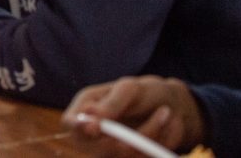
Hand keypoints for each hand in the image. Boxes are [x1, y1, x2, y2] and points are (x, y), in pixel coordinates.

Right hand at [63, 76, 204, 155]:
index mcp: (86, 109)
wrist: (169, 107)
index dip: (78, 128)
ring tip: (167, 113)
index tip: (95, 127)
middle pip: (96, 148)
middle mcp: (94, 134)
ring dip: (154, 134)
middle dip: (131, 137)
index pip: (70, 123)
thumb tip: (90, 113)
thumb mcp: (130, 88)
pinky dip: (161, 144)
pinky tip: (170, 125)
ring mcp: (110, 151)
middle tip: (163, 112)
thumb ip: (112, 102)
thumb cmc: (144, 92)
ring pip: (125, 156)